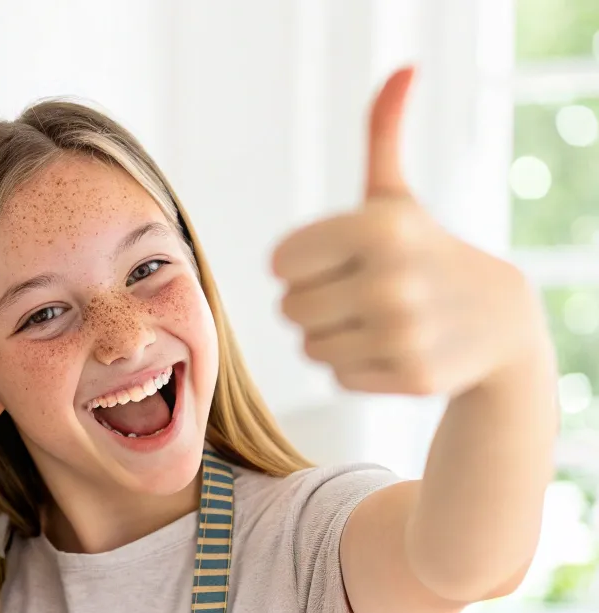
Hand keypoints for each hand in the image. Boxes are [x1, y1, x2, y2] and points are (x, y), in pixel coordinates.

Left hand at [271, 67, 547, 396]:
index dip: (301, 265)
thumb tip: (402, 69)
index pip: (280, 263)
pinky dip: (358, 368)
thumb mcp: (397, 198)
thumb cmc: (425, 253)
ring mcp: (403, 332)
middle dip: (314, 305)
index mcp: (378, 227)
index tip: (334, 261)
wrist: (497, 322)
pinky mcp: (410, 376)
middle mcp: (390, 280)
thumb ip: (382, 138)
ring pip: (309, 348)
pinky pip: (339, 377)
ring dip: (332, 338)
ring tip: (375, 321)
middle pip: (288, 309)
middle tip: (357, 295)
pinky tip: (392, 349)